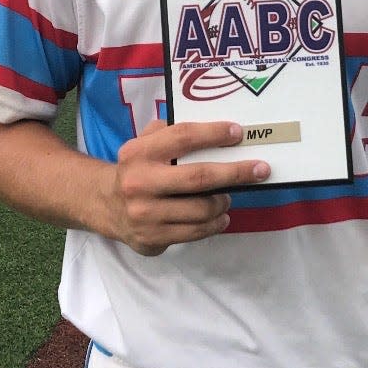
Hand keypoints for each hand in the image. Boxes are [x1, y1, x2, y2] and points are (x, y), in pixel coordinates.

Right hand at [108, 120, 269, 255]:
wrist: (106, 205)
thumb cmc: (137, 168)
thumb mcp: (143, 143)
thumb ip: (169, 132)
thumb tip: (214, 128)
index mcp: (138, 153)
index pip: (182, 137)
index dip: (213, 134)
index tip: (238, 133)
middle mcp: (139, 183)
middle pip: (198, 177)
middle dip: (235, 172)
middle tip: (261, 169)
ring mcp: (145, 215)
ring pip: (201, 210)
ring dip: (224, 203)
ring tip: (228, 197)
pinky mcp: (152, 239)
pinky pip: (194, 233)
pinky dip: (214, 224)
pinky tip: (220, 217)